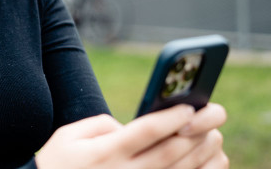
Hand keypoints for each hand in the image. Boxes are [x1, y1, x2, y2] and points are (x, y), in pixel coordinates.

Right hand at [35, 104, 228, 168]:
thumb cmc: (58, 162)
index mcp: (107, 152)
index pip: (147, 130)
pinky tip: (205, 163)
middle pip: (170, 152)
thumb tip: (129, 128)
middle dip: (194, 133)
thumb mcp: (69, 135)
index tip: (188, 107)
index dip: (171, 116)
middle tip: (207, 119)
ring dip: (201, 155)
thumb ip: (101, 125)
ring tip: (212, 137)